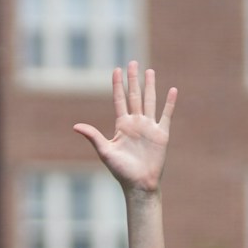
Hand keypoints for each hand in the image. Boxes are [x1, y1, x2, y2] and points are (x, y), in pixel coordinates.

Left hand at [73, 61, 176, 195]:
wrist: (139, 184)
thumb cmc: (121, 171)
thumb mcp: (105, 151)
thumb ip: (93, 136)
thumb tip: (75, 126)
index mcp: (122, 125)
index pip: (119, 100)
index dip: (118, 85)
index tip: (116, 70)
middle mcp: (136, 123)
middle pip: (134, 96)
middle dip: (133, 79)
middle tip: (133, 62)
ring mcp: (149, 127)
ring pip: (150, 101)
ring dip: (150, 86)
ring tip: (149, 71)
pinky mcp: (161, 134)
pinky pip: (165, 115)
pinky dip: (169, 103)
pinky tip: (171, 90)